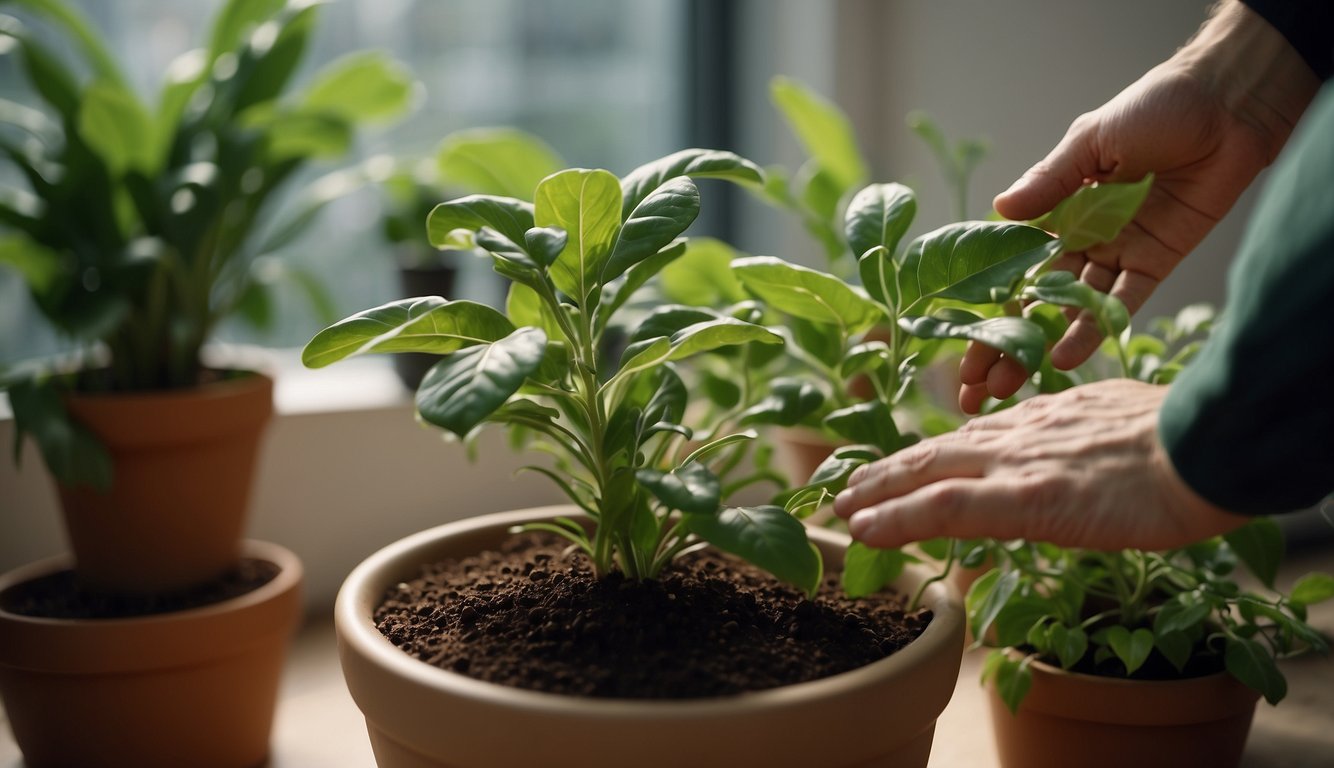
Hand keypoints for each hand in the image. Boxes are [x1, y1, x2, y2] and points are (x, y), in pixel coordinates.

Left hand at [833, 380, 1248, 550]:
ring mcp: (1015, 464)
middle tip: (848, 488)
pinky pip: (943, 507)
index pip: (969, 438)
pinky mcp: (1022, 496)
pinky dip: (897, 516)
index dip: (929, 456)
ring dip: (877, 493)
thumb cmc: (1185, 442)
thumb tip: (1081, 455)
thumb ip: (1085, 437)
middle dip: (887, 471)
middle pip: (934, 452)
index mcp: (1041, 419)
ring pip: (926, 474)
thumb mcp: (1122, 424)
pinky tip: (864, 528)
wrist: (1206, 446)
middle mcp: (1017, 435)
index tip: (903, 470)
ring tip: (841, 509)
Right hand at [959, 1, 1320, 413]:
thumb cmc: (1155, 107)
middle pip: (1037, 299)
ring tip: (1011, 381)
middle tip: (976, 385)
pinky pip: (1120, 302)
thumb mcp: (1090, 140)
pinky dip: (1094, 329)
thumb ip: (1049, 180)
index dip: (987, 304)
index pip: (1014, 266)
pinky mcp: (1155, 262)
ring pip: (1072, 308)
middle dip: (1006, 342)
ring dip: (1043, 344)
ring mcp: (1118, 253)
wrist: (1227, 104)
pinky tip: (1063, 357)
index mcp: (1059, 209)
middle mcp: (1084, 238)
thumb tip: (999, 209)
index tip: (958, 339)